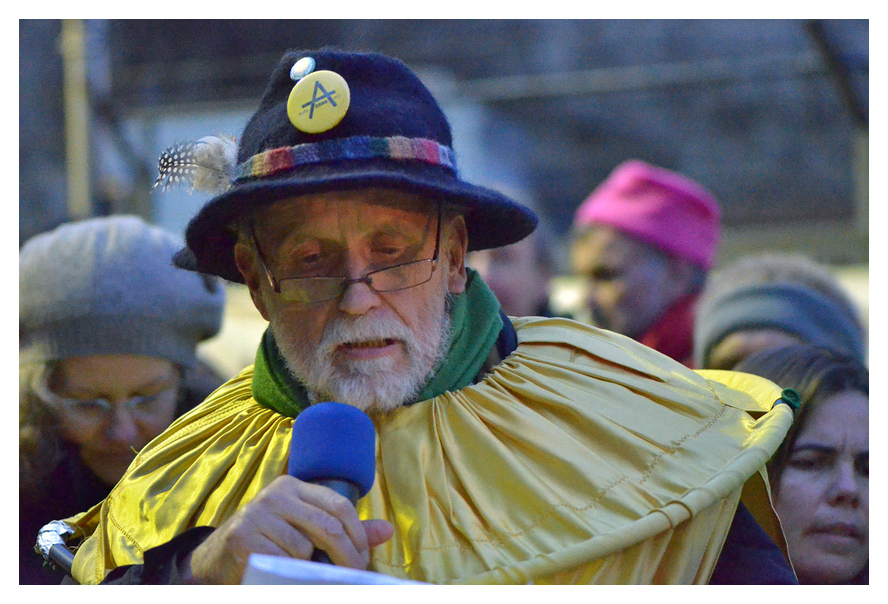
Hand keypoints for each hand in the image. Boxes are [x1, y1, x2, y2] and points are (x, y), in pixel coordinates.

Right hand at [186, 475, 393, 583]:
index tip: (362, 557)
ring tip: (305, 573)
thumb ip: (343, 529)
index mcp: (293, 487)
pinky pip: (281, 562)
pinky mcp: (243, 538)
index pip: (338, 505)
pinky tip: (283, 575)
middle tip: (352, 574)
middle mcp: (275, 495)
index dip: (357, 533)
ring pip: (304, 549)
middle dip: (346, 555)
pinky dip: (288, 574)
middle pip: (327, 525)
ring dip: (311, 569)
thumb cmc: (268, 541)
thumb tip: (387, 530)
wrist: (215, 558)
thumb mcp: (304, 528)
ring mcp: (257, 514)